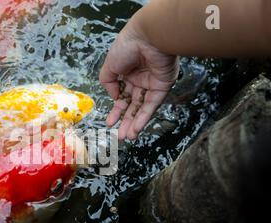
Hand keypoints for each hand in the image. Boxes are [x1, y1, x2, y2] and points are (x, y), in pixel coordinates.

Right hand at [99, 25, 179, 139]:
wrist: (149, 36)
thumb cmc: (127, 46)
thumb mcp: (109, 65)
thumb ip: (108, 82)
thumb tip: (113, 97)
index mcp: (126, 72)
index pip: (121, 96)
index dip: (116, 110)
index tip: (109, 123)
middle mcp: (139, 79)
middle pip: (131, 105)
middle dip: (125, 121)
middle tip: (120, 137)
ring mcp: (151, 84)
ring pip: (141, 108)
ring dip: (134, 123)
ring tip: (128, 137)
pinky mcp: (163, 86)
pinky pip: (152, 104)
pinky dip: (144, 117)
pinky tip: (137, 128)